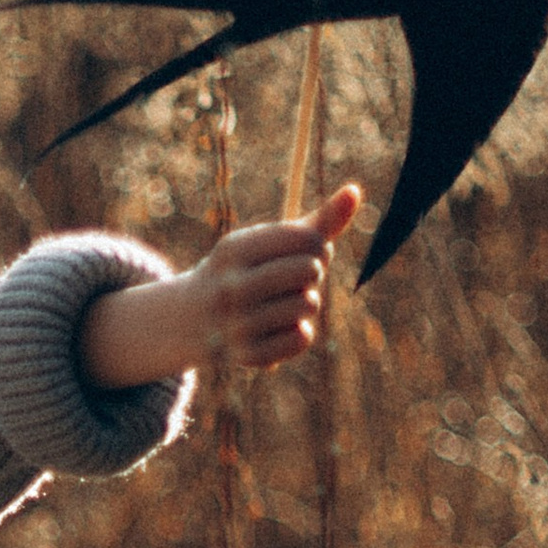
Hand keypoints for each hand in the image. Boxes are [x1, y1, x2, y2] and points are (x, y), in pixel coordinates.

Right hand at [78, 184, 360, 386]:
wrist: (192, 320)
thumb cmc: (245, 271)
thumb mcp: (271, 242)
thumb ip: (317, 221)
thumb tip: (355, 191)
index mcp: (235, 250)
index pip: (309, 240)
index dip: (318, 247)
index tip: (304, 253)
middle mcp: (231, 287)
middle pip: (310, 271)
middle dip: (311, 274)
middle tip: (292, 279)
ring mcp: (237, 324)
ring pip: (308, 305)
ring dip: (304, 304)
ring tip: (281, 304)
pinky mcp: (247, 355)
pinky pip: (301, 338)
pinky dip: (297, 333)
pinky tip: (276, 329)